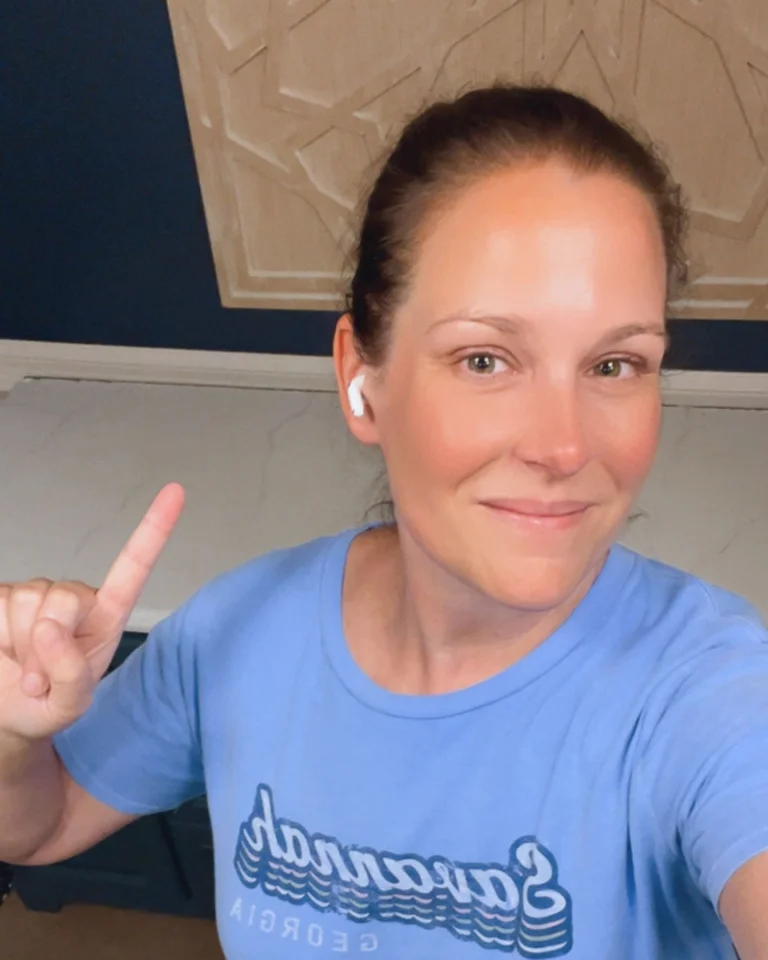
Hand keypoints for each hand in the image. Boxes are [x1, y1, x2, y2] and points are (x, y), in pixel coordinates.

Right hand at [0, 483, 184, 741]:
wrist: (7, 714)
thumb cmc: (49, 705)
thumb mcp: (71, 706)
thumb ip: (71, 674)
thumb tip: (48, 628)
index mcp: (107, 614)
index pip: (134, 566)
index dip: (154, 529)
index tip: (176, 492)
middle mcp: (74, 596)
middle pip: (62, 598)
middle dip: (46, 645)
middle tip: (42, 680)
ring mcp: (34, 593)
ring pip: (24, 601)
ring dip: (20, 648)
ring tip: (25, 670)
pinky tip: (4, 654)